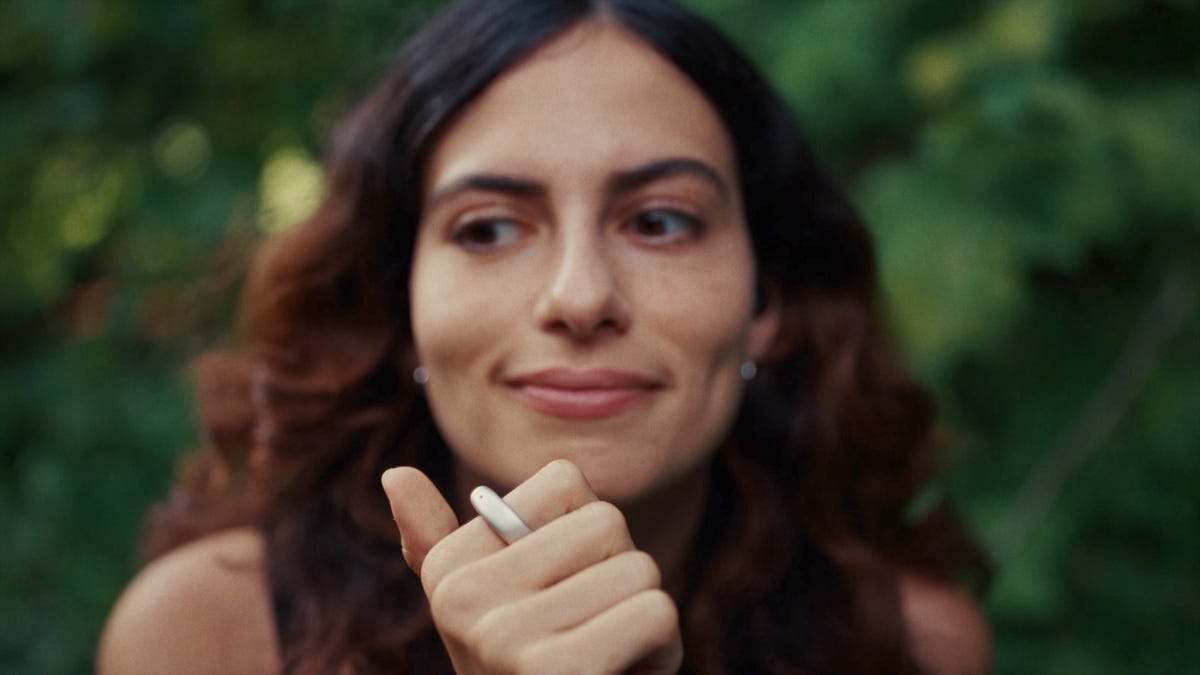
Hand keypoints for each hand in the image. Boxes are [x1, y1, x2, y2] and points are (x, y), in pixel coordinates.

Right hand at [382, 459, 682, 674]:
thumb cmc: (532, 674)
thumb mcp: (484, 610)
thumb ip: (441, 544)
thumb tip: (397, 474)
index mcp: (450, 567)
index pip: (567, 482)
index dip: (591, 535)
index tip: (565, 590)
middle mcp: (462, 597)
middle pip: (608, 523)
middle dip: (624, 577)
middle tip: (597, 632)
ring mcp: (502, 637)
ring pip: (640, 570)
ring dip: (647, 621)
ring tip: (609, 661)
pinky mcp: (554, 672)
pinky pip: (655, 613)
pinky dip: (663, 652)